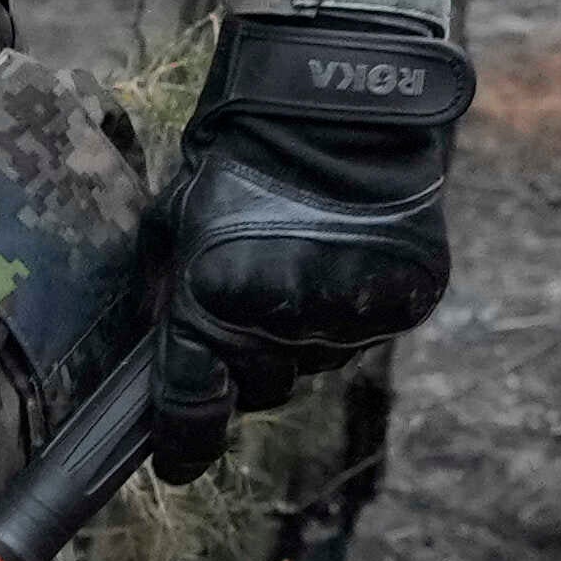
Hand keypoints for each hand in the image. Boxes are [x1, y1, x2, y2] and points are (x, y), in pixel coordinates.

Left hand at [140, 10, 473, 415]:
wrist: (338, 100)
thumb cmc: (243, 153)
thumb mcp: (178, 220)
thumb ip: (166, 293)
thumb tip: (158, 351)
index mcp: (214, 298)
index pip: (191, 404)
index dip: (183, 442)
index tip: (178, 460)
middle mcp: (283, 318)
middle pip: (259, 389)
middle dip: (245, 363)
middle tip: (245, 304)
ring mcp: (349, 314)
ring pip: (313, 364)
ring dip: (297, 335)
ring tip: (297, 263)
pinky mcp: (402, 302)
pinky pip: (361, 335)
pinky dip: (345, 312)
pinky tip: (338, 259)